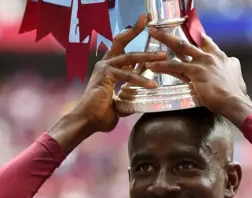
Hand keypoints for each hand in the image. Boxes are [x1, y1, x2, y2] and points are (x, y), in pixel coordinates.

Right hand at [71, 15, 167, 132]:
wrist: (87, 122)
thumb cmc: (101, 115)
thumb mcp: (121, 104)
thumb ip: (131, 98)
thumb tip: (142, 101)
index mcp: (109, 69)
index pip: (123, 49)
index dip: (133, 38)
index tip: (145, 28)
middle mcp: (105, 65)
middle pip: (121, 42)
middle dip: (135, 31)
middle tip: (149, 21)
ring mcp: (104, 68)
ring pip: (129, 57)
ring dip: (148, 57)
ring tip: (163, 57)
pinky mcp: (105, 75)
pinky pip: (126, 75)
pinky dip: (140, 80)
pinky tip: (152, 85)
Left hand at [145, 28, 250, 119]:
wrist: (233, 100)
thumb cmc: (235, 93)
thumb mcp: (236, 75)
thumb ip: (231, 68)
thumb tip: (232, 65)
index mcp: (221, 57)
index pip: (208, 43)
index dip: (200, 38)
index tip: (193, 35)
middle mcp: (210, 56)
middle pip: (189, 42)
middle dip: (172, 36)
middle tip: (159, 31)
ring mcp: (202, 62)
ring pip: (180, 48)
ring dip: (165, 40)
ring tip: (153, 35)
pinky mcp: (195, 71)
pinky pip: (174, 67)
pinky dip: (162, 66)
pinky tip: (152, 65)